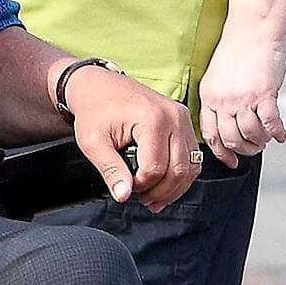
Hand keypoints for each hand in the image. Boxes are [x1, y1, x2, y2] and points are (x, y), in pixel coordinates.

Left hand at [68, 65, 198, 207]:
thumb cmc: (94, 109)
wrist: (97, 85)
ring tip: (154, 197)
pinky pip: (192, 155)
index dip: (140, 186)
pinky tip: (165, 183)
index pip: (156, 169)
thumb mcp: (94, 143)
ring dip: (174, 187)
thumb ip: (110, 171)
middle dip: (161, 192)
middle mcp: (173, 117)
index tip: (125, 187)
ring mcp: (182, 117)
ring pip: (190, 166)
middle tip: (142, 199)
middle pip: (178, 170)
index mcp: (153, 119)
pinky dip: (181, 174)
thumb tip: (123, 196)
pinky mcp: (183, 120)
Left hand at [195, 23, 285, 168]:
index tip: (231, 159)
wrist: (254, 24)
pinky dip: (277, 133)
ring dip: (261, 142)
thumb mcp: (219, 74)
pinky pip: (270, 124)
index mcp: (209, 95)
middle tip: (255, 147)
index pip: (210, 134)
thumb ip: (224, 96)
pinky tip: (281, 134)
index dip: (221, 151)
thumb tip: (234, 117)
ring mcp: (242, 99)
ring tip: (268, 138)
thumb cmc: (240, 43)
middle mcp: (223, 100)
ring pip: (250, 135)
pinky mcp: (263, 94)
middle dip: (245, 149)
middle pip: (231, 139)